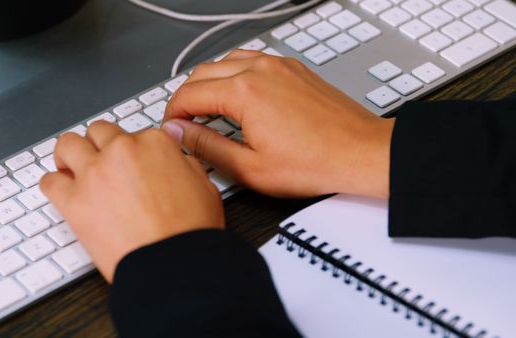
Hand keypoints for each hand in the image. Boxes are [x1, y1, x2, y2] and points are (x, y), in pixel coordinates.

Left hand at [39, 122, 224, 281]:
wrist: (173, 264)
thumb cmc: (190, 231)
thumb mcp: (204, 187)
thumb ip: (184, 165)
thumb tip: (174, 160)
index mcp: (155, 143)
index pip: (136, 134)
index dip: (134, 150)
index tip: (131, 162)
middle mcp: (122, 151)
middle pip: (99, 132)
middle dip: (100, 145)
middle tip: (100, 159)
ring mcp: (94, 174)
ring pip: (68, 144)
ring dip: (69, 154)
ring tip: (71, 166)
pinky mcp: (73, 201)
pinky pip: (49, 182)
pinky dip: (54, 185)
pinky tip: (62, 192)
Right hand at [162, 50, 394, 197]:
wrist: (360, 152)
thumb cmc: (315, 163)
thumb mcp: (249, 168)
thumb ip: (206, 147)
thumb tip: (179, 134)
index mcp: (244, 92)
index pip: (189, 94)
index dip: (172, 114)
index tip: (172, 130)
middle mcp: (259, 70)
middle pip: (202, 73)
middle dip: (186, 97)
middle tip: (184, 124)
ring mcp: (278, 65)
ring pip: (225, 62)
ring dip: (208, 83)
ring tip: (206, 110)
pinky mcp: (293, 68)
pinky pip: (251, 60)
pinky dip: (233, 74)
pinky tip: (236, 96)